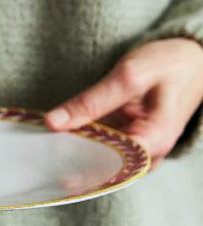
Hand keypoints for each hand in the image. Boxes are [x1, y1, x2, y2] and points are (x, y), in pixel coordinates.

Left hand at [45, 37, 202, 164]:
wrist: (192, 59)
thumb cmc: (168, 64)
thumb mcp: (129, 75)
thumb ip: (92, 101)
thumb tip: (53, 122)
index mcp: (154, 141)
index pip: (109, 165)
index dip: (76, 164)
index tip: (48, 159)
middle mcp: (147, 154)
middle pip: (102, 167)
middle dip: (70, 161)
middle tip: (38, 155)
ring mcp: (138, 150)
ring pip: (98, 160)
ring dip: (72, 153)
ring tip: (42, 149)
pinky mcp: (129, 142)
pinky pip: (101, 148)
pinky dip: (81, 143)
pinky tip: (58, 139)